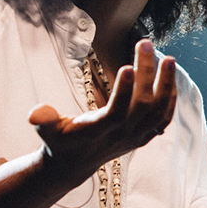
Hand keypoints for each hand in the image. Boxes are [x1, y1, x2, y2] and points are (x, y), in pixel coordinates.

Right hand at [28, 39, 177, 182]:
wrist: (75, 164)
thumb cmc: (59, 140)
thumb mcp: (46, 130)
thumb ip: (43, 120)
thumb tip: (35, 114)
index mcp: (98, 131)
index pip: (116, 113)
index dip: (123, 92)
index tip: (126, 66)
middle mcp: (121, 135)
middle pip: (142, 105)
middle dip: (146, 74)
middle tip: (145, 44)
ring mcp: (136, 137)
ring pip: (158, 111)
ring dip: (166, 84)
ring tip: (169, 59)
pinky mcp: (144, 136)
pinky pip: (164, 118)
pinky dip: (171, 98)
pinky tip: (171, 78)